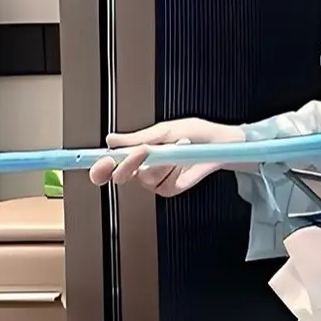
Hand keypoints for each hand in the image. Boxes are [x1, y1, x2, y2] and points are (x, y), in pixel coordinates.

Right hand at [89, 116, 244, 196]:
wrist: (218, 143)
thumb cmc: (194, 133)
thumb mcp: (164, 131)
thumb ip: (137, 139)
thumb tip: (111, 140)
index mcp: (136, 152)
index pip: (110, 164)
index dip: (101, 166)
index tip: (103, 161)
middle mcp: (142, 168)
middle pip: (121, 176)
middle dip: (128, 165)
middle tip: (142, 152)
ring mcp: (155, 181)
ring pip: (145, 178)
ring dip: (162, 161)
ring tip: (178, 145)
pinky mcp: (169, 189)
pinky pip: (163, 185)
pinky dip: (174, 170)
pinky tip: (183, 160)